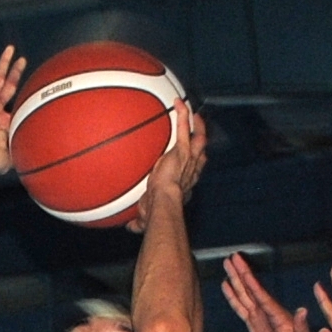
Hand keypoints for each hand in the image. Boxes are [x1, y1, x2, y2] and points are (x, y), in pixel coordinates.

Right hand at [0, 42, 25, 178]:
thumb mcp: (9, 158)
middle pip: (8, 88)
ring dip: (4, 64)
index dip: (24, 101)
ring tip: (11, 49)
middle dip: (16, 74)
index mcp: (2, 125)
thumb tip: (39, 152)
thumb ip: (22, 150)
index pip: (16, 107)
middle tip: (23, 61)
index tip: (36, 93)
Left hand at [132, 101, 206, 229]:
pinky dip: (183, 115)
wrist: (163, 204)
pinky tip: (178, 103)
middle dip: (201, 139)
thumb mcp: (147, 216)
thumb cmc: (156, 213)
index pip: (194, 171)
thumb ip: (140, 221)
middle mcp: (190, 171)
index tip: (197, 157)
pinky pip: (184, 128)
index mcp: (184, 184)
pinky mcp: (182, 151)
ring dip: (195, 124)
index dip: (197, 164)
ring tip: (192, 111)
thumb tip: (131, 228)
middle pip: (201, 152)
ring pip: (198, 138)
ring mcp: (188, 160)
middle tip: (198, 128)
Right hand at [219, 254, 316, 331]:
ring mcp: (261, 317)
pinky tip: (227, 286)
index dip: (253, 284)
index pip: (263, 297)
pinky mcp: (254, 324)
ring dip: (236, 280)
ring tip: (227, 264)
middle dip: (242, 274)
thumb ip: (301, 328)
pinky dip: (233, 297)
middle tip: (233, 257)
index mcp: (279, 316)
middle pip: (252, 290)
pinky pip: (241, 308)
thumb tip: (303, 310)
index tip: (244, 270)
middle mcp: (269, 313)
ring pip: (245, 295)